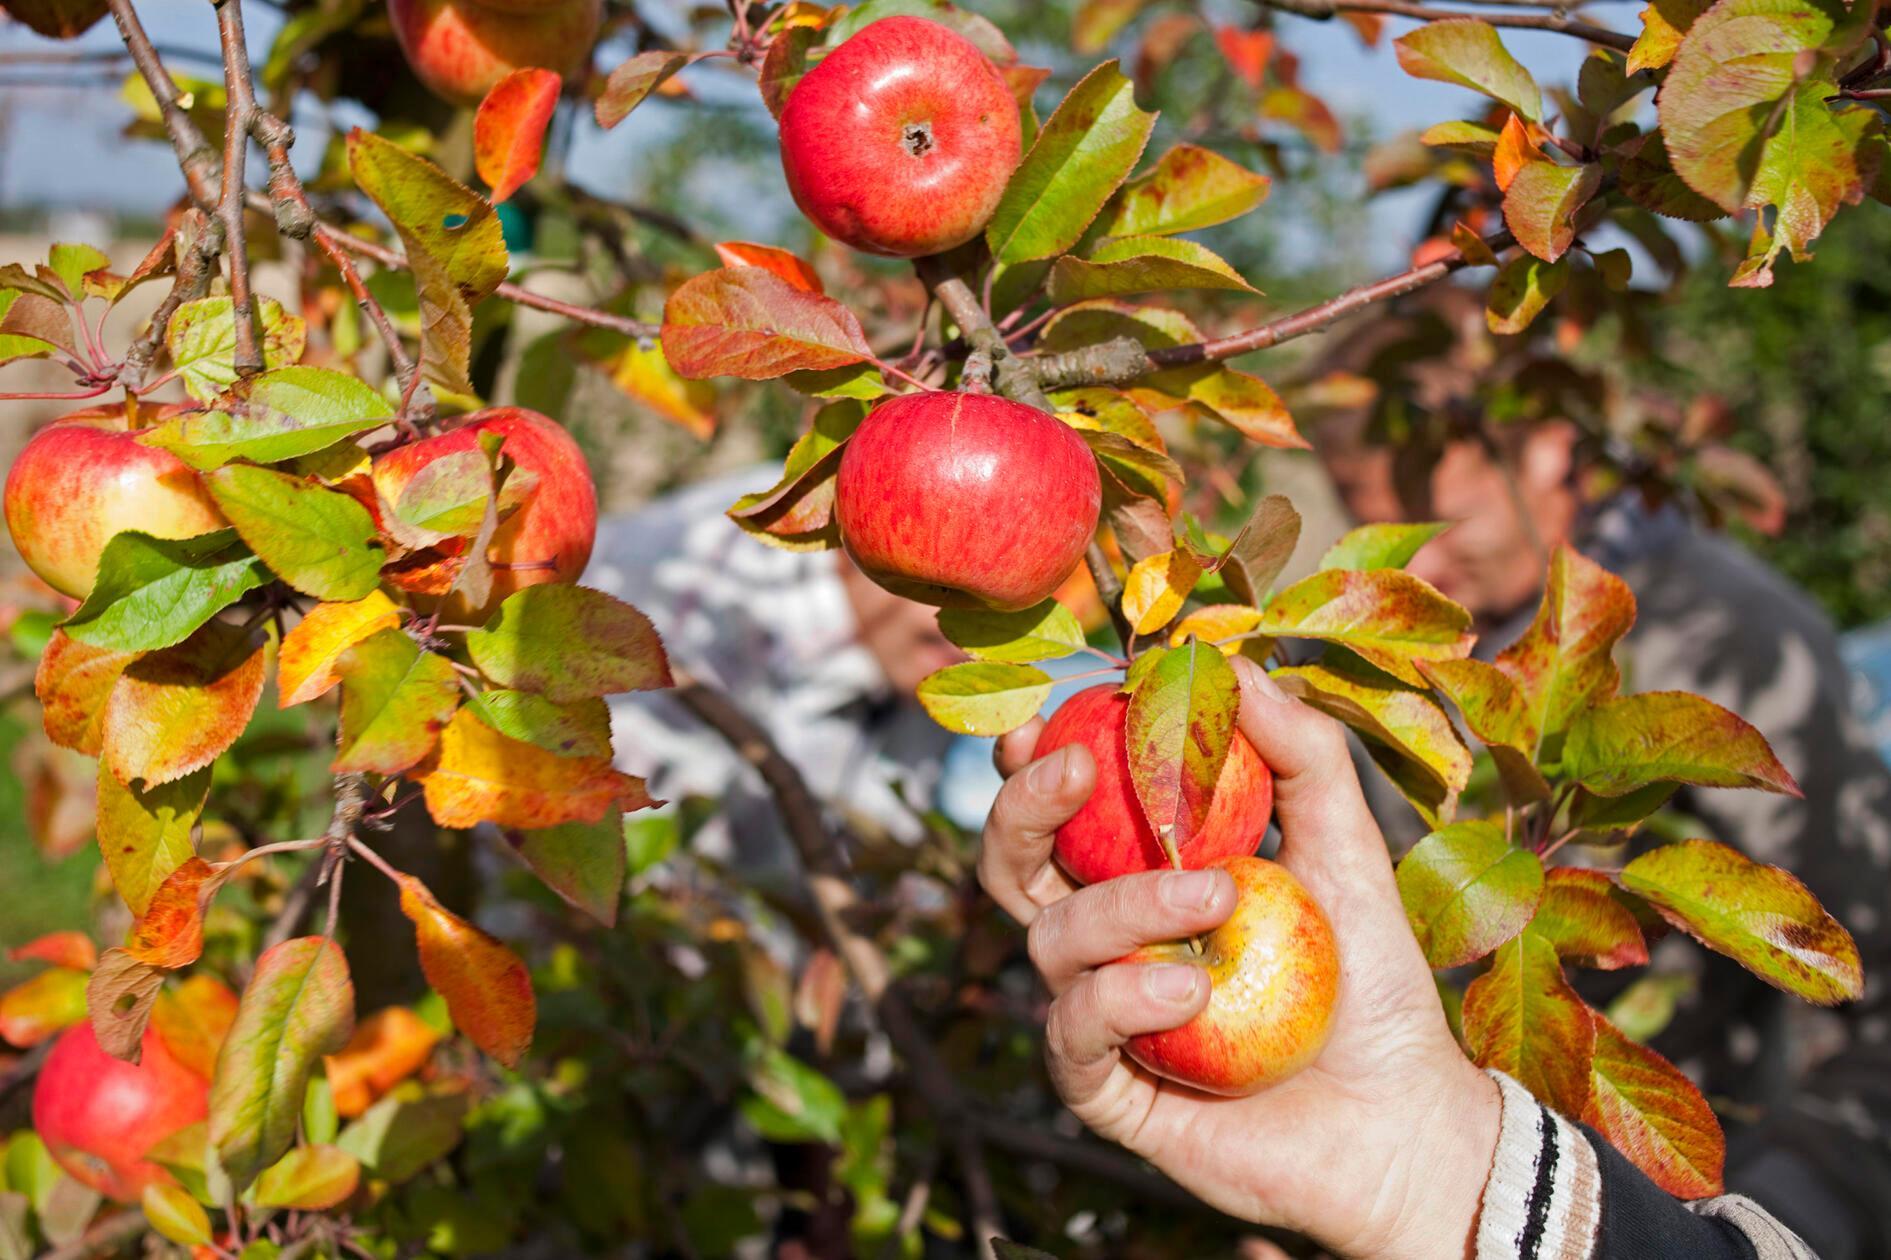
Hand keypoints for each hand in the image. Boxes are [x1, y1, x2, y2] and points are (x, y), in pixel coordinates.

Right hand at [978, 657, 1500, 1259]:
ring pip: (1046, 938)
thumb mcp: (1346, 848)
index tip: (1048, 711)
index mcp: (1141, 875)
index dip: (1032, 759)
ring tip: (1218, 902)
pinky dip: (1121, 1001)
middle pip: (1012, 862)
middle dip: (1023, 807)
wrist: (1404, 1114)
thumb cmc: (1369, 981)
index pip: (1061, 809)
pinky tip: (1190, 995)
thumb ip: (1299, 755)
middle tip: (1078, 771)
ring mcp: (1100, 1014)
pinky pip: (1071, 1033)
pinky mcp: (1108, 1090)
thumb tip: (1233, 663)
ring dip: (1123, 906)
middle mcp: (1106, 940)